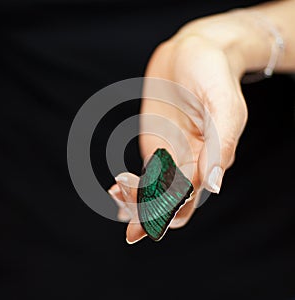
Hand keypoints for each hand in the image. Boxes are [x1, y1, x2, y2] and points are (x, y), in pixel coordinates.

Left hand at [108, 6, 294, 242]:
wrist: (194, 51)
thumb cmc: (212, 73)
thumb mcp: (223, 104)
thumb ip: (221, 144)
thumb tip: (215, 187)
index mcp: (211, 160)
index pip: (186, 197)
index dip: (160, 204)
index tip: (131, 189)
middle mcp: (193, 164)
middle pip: (171, 205)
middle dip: (146, 209)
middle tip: (120, 193)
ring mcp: (174, 158)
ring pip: (157, 197)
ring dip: (135, 204)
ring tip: (115, 193)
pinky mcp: (159, 148)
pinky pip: (147, 179)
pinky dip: (132, 190)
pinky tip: (115, 189)